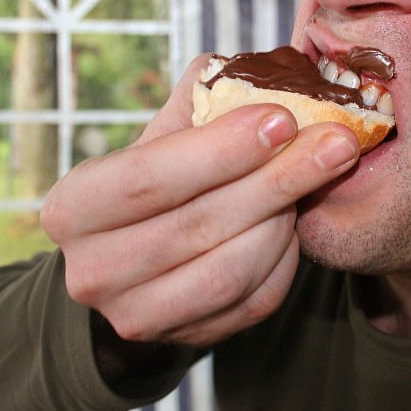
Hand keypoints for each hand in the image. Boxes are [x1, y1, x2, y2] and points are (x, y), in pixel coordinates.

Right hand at [40, 55, 359, 347]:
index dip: (220, 149)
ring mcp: (136, 315)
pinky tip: (297, 220)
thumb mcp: (160, 137)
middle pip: (197, 225)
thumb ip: (198, 100)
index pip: (149, 177)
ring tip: (318, 175)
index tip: (283, 119)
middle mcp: (92, 271)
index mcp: (73, 207)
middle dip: (276, 178)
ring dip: (284, 219)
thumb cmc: (156, 183)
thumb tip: (254, 69)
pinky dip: (286, 258)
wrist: (138, 264)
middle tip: (336, 143)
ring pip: (230, 270)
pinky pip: (253, 300)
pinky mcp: (184, 340)